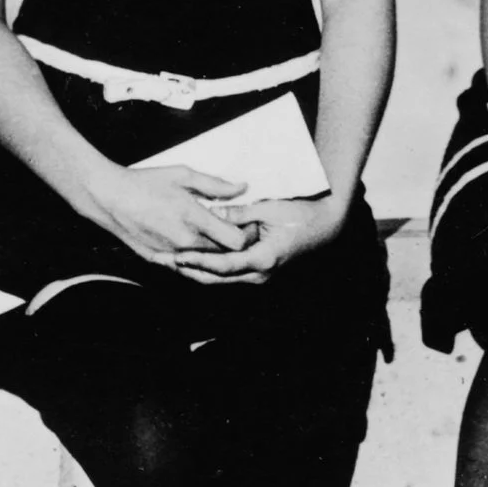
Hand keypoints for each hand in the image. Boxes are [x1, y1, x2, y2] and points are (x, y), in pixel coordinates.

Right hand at [85, 163, 248, 267]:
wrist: (108, 198)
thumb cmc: (145, 182)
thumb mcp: (183, 174)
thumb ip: (216, 185)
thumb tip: (242, 188)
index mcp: (194, 218)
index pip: (237, 241)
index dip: (245, 233)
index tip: (245, 223)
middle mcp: (185, 242)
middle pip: (226, 256)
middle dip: (235, 245)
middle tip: (235, 229)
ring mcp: (171, 255)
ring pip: (208, 265)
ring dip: (217, 255)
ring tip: (217, 238)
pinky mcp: (159, 261)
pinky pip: (188, 269)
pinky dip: (197, 261)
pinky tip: (198, 246)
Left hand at [171, 196, 346, 285]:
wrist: (325, 226)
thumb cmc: (302, 213)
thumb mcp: (269, 208)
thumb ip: (239, 213)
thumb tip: (212, 211)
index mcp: (263, 260)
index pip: (222, 265)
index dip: (197, 261)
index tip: (176, 255)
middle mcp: (259, 274)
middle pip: (215, 278)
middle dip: (188, 270)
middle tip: (162, 261)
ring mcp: (259, 275)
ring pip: (219, 279)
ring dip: (194, 270)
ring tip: (167, 260)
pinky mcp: (257, 271)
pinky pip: (227, 273)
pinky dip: (207, 266)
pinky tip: (188, 259)